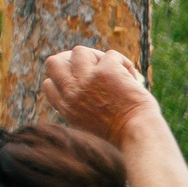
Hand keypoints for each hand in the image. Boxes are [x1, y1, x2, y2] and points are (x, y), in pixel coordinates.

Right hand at [39, 47, 159, 146]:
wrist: (138, 134)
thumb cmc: (123, 134)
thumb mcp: (91, 125)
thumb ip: (81, 106)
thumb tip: (84, 83)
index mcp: (66, 107)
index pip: (49, 84)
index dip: (64, 79)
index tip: (82, 82)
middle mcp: (72, 91)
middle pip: (53, 62)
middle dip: (69, 60)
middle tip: (89, 66)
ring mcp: (88, 79)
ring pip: (80, 52)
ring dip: (97, 57)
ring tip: (113, 70)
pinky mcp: (107, 70)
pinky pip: (111, 55)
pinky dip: (123, 63)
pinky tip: (132, 77)